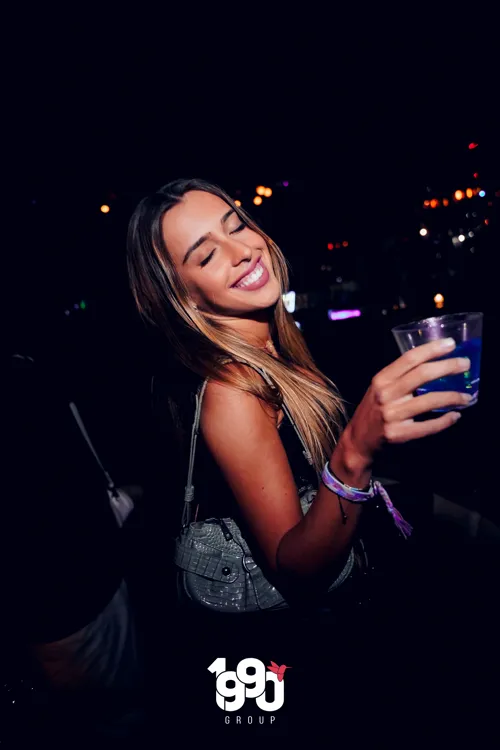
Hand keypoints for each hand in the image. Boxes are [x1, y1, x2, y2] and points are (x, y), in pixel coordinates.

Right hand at [339, 338, 470, 468]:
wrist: (358, 440)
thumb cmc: (373, 410)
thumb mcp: (379, 388)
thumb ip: (399, 377)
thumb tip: (432, 363)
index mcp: (381, 379)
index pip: (409, 358)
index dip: (432, 349)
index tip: (450, 343)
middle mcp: (386, 395)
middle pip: (422, 374)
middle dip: (448, 367)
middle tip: (465, 364)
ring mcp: (392, 415)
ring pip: (429, 400)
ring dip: (453, 397)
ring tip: (466, 396)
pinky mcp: (399, 434)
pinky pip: (428, 426)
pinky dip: (445, 421)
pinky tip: (455, 416)